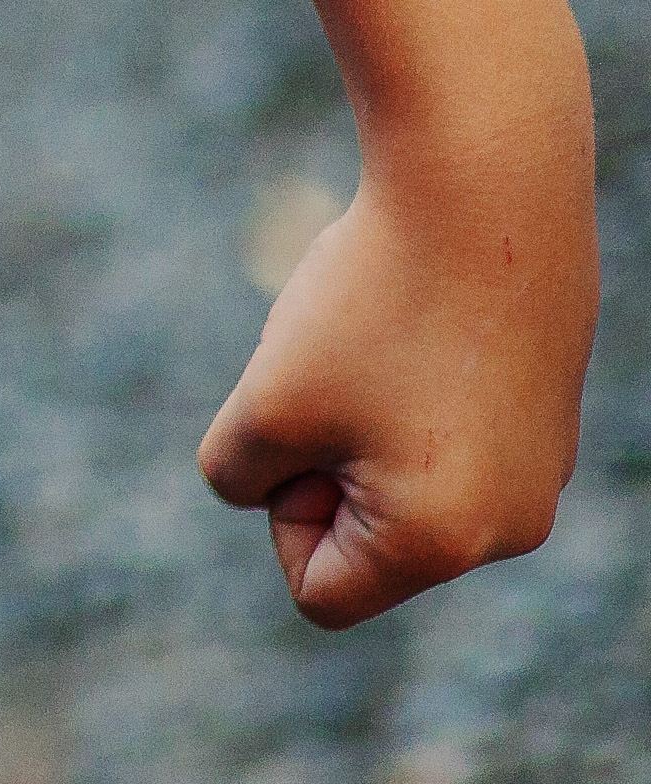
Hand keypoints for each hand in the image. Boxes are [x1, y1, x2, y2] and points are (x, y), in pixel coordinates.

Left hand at [194, 151, 593, 627]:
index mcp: (445, 544)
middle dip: (322, 464)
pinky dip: (402, 387)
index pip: (321, 593)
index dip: (280, 516)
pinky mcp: (542, 416)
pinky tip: (423, 322)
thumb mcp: (265, 405)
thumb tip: (273, 491)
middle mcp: (511, 526)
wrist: (483, 190)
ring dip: (355, 419)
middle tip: (344, 374)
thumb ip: (241, 475)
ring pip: (394, 477)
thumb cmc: (370, 305)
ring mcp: (539, 472)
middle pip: (360, 538)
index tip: (298, 434)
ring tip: (386, 342)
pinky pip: (436, 432)